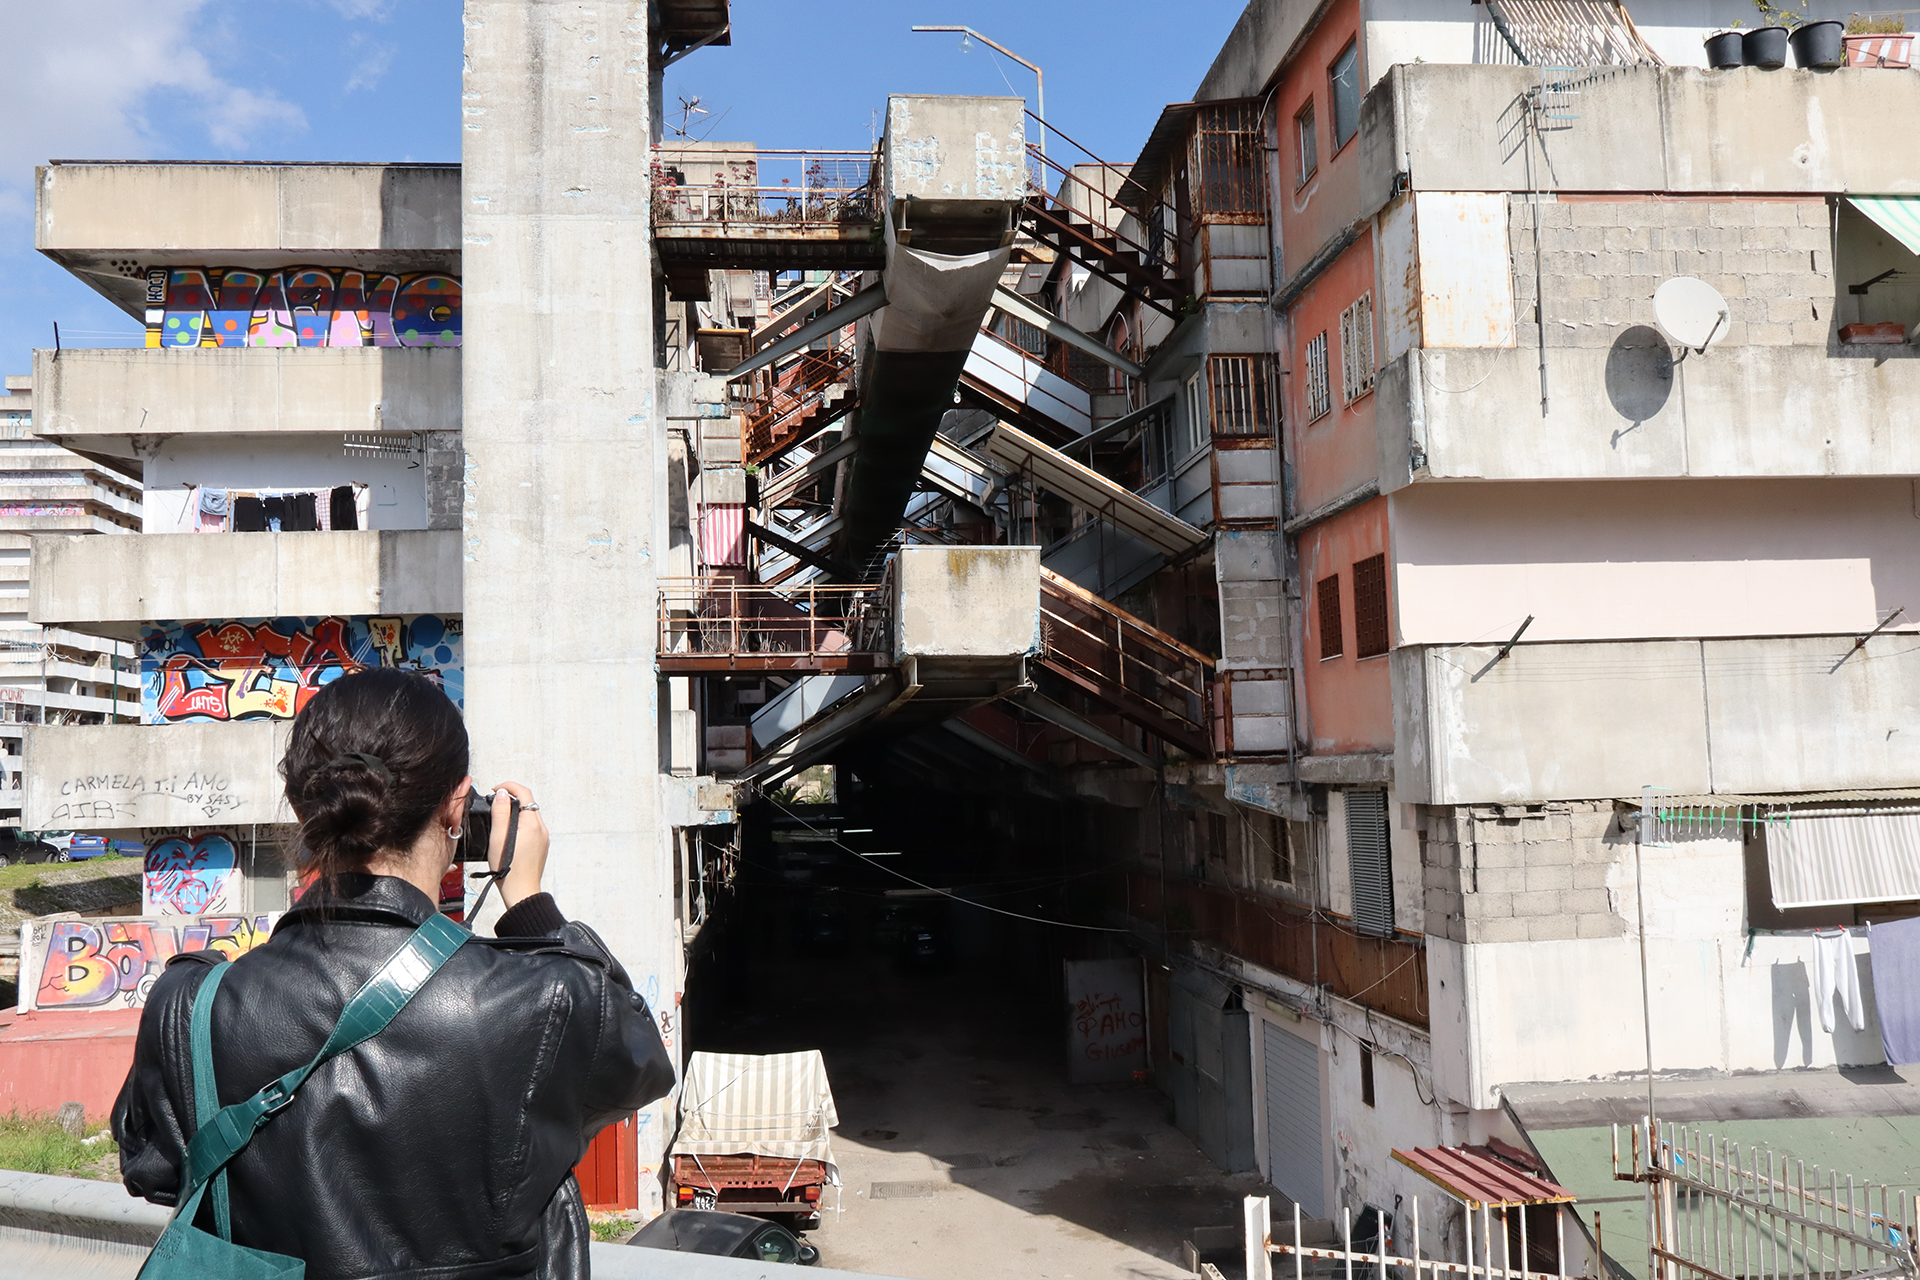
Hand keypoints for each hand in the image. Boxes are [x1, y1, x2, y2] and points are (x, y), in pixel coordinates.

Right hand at [486, 781, 549, 909]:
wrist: (521, 891)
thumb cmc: (509, 869)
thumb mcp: (498, 838)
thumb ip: (500, 813)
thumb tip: (503, 794)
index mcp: (532, 824)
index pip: (524, 793)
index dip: (509, 787)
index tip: (495, 790)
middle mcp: (541, 829)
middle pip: (528, 804)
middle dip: (511, 799)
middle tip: (494, 804)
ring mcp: (543, 838)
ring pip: (529, 816)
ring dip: (515, 812)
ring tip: (498, 820)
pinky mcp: (541, 846)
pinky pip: (531, 828)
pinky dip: (520, 824)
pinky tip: (508, 834)